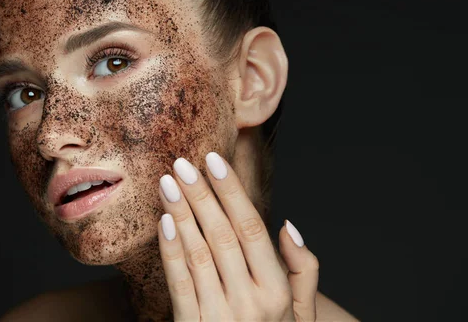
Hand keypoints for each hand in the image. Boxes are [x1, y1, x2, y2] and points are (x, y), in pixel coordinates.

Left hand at [157, 152, 318, 320]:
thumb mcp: (303, 312)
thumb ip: (304, 269)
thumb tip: (288, 225)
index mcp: (278, 290)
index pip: (251, 228)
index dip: (231, 191)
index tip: (214, 161)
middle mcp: (251, 301)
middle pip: (221, 235)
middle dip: (201, 195)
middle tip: (183, 163)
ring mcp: (221, 318)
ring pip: (198, 254)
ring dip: (181, 214)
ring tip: (168, 183)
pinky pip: (179, 285)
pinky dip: (170, 252)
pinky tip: (164, 222)